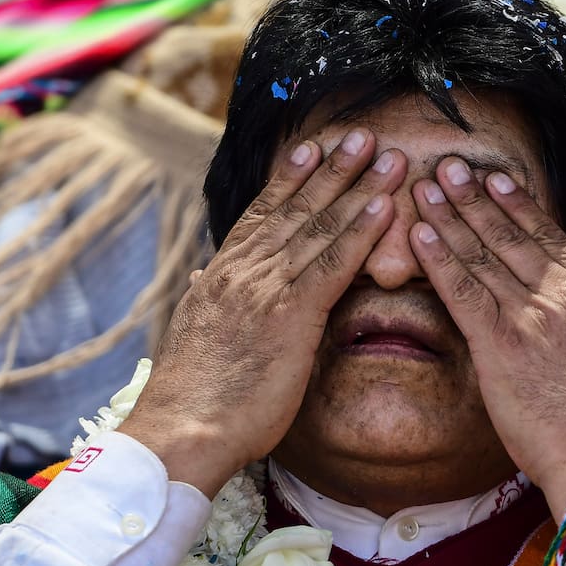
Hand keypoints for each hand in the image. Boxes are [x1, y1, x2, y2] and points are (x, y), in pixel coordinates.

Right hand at [122, 129, 404, 496]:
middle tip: (360, 133)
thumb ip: (205, 299)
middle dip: (332, 168)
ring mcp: (265, 288)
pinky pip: (334, 263)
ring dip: (357, 186)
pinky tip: (385, 206)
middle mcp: (242, 271)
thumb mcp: (192, 335)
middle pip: (295, 208)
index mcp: (219, 275)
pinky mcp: (290, 315)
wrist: (179, 432)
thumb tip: (202, 275)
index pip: (261, 215)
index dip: (289, 179)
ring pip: (320, 226)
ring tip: (385, 154)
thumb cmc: (190, 397)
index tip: (311, 147)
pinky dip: (362, 230)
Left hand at [409, 159, 565, 517]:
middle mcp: (561, 295)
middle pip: (508, 236)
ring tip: (424, 186)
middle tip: (446, 166)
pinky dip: (437, 258)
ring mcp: (529, 317)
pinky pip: (461, 292)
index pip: (549, 236)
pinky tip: (417, 234)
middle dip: (473, 197)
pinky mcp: (499, 346)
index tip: (495, 179)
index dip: (517, 205)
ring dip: (448, 216)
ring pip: (480, 256)